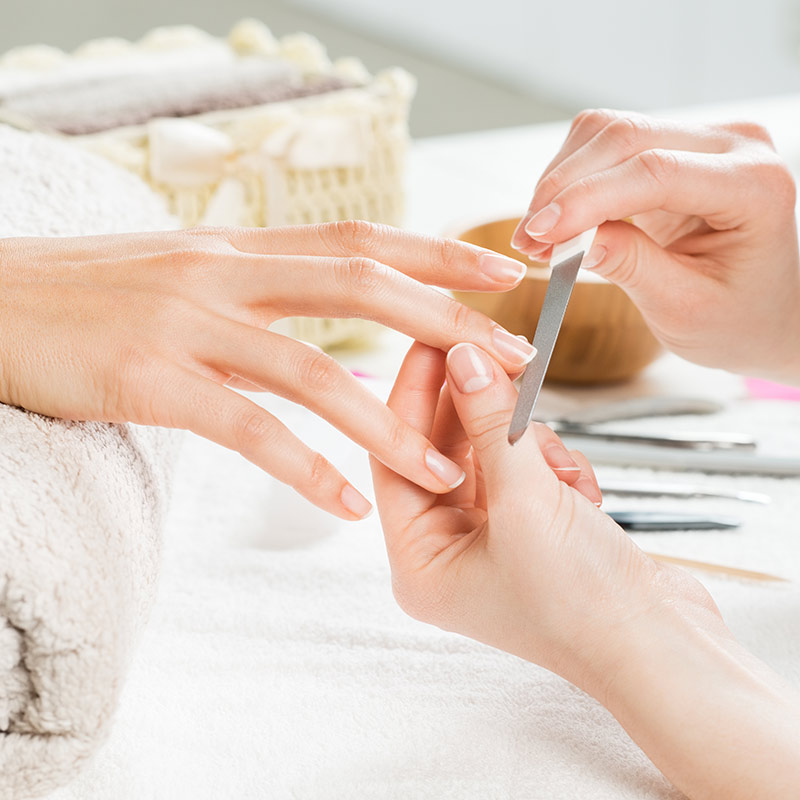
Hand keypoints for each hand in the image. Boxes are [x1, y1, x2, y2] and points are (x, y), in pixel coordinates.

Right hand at [0, 222, 536, 519]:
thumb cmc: (92, 293)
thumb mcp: (184, 272)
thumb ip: (253, 286)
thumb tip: (314, 301)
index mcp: (241, 250)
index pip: (361, 239)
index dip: (438, 251)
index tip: (501, 272)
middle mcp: (225, 274)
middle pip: (361, 286)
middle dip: (445, 322)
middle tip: (516, 361)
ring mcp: (189, 323)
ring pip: (313, 370)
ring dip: (387, 425)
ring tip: (446, 471)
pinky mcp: (151, 377)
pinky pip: (246, 429)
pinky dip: (304, 469)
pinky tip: (346, 506)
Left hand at [370, 340, 694, 687]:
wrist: (665, 649)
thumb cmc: (583, 601)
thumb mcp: (527, 501)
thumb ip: (489, 423)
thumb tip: (462, 356)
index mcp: (420, 562)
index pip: (396, 459)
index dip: (414, 396)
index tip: (435, 340)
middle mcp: (447, 552)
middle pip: (445, 452)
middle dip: (479, 410)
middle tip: (498, 353)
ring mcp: (492, 541)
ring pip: (492, 456)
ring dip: (529, 448)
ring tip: (560, 470)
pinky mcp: (533, 531)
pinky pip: (527, 471)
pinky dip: (556, 470)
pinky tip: (583, 496)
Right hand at [512, 110, 799, 382]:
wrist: (759, 312)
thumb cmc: (736, 318)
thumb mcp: (683, 307)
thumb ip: (630, 266)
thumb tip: (567, 240)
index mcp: (754, 186)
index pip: (656, 172)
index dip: (587, 199)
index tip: (540, 234)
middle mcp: (733, 146)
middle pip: (626, 137)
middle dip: (562, 189)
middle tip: (527, 241)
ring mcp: (702, 140)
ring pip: (607, 132)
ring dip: (559, 182)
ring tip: (539, 237)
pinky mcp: (671, 147)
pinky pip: (605, 145)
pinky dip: (570, 181)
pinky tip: (559, 220)